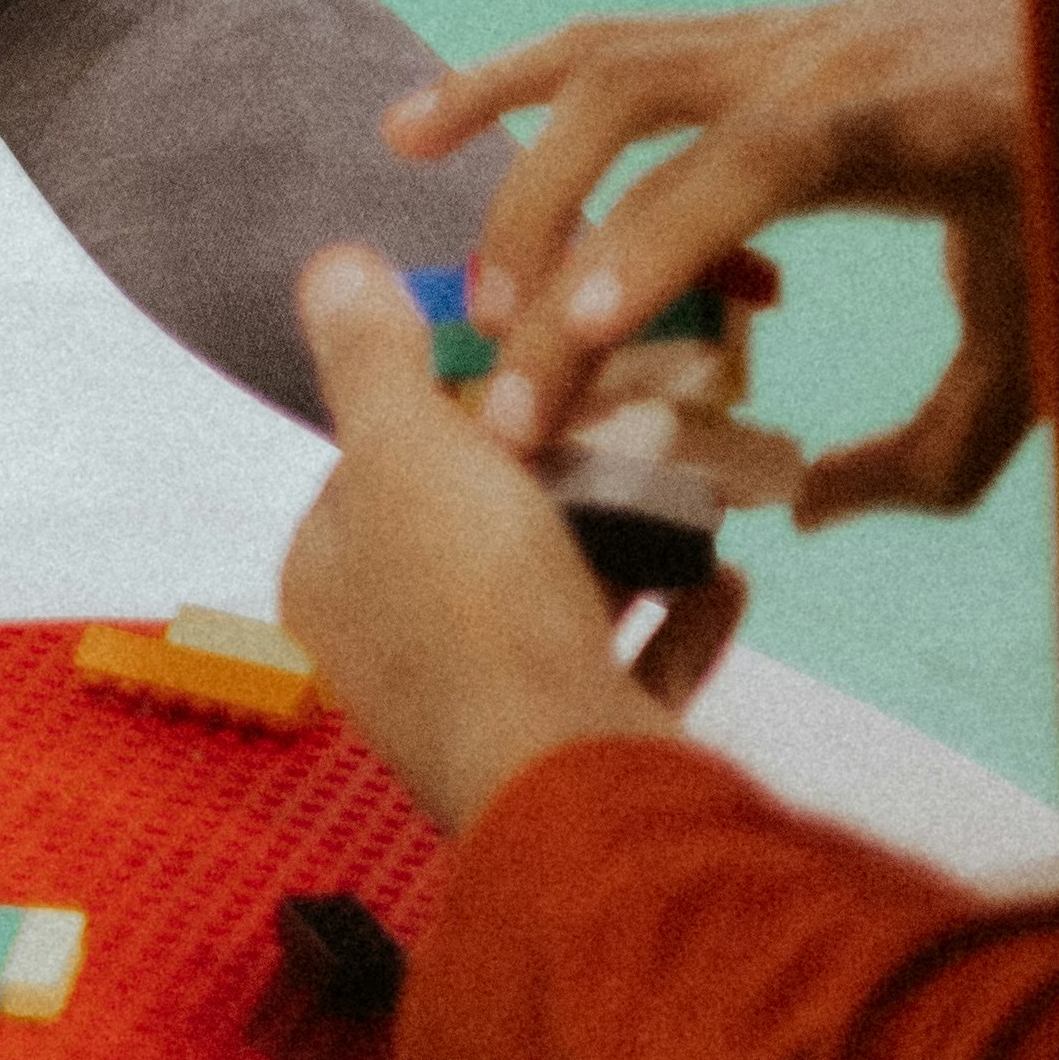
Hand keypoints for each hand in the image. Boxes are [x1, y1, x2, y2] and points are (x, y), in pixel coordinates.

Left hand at [280, 247, 732, 836]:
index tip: (539, 360)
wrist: (576, 792)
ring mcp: (489, 714)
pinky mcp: (578, 759)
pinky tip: (728, 578)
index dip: (461, 402)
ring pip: (565, 595)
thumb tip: (331, 267)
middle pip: (485, 525)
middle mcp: (397, 655)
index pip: (385, 461)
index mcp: (337, 581)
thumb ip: (370, 360)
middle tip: (648, 409)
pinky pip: (632, 671)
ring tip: (701, 474)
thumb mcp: (406, 448)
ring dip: (635, 533)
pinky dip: (679, 620)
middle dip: (572, 464)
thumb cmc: (474, 612)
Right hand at [386, 0, 1036, 526]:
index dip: (655, 242)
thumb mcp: (1048, 335)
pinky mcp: (751, 32)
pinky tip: (418, 127)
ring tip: (443, 250)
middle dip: (550, 229)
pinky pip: (606, 42)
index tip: (577, 333)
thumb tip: (803, 504)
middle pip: (633, 107)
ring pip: (599, 60)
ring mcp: (775, 30)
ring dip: (506, 150)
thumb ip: (936, 447)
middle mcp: (813, 54)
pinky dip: (507, 79)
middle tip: (509, 369)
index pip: (747, 165)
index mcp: (895, 118)